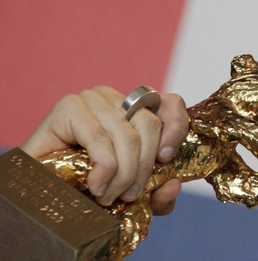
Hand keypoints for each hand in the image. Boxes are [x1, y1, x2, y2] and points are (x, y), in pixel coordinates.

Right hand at [21, 86, 188, 214]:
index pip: (171, 104)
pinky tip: (96, 187)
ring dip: (123, 174)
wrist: (43, 191)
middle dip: (144, 167)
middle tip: (130, 195)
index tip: (167, 160)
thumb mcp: (133, 194)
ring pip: (127, 135)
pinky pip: (100, 139)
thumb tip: (175, 185)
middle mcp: (116, 98)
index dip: (177, 128)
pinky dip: (104, 169)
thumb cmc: (88, 187)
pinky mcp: (69, 107)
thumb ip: (158, 194)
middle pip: (150, 124)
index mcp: (137, 110)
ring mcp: (92, 99)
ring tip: (109, 197)